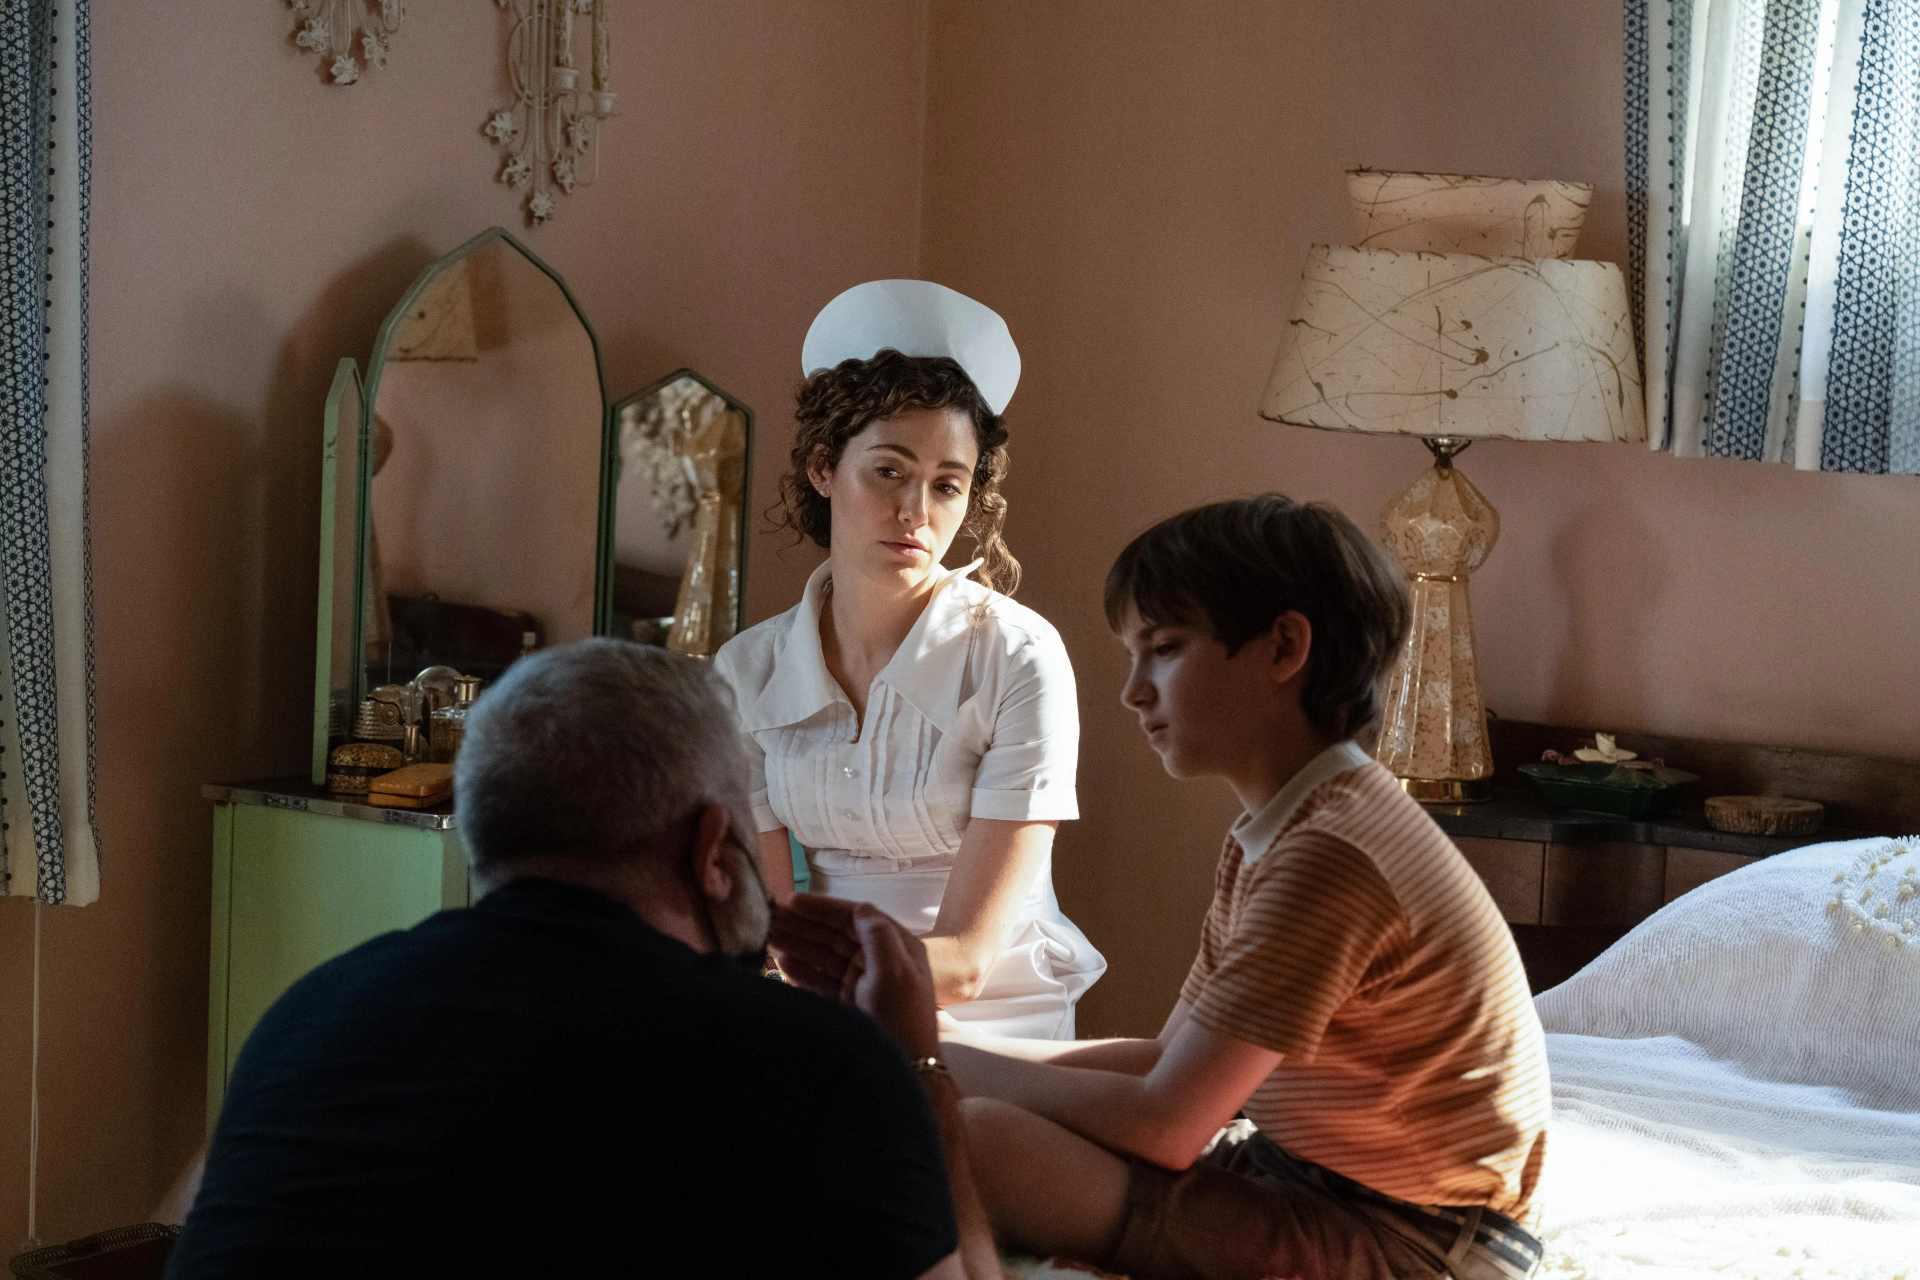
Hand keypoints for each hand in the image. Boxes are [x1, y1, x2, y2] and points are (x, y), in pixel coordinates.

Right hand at [772, 894, 940, 1060]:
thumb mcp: (895, 973)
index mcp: (896, 947)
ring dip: (798, 945)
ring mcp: (863, 983)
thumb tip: (860, 907)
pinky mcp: (849, 1004)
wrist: (906, 1070)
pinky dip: (802, 971)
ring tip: (769, 936)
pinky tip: (782, 963)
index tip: (792, 901)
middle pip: (836, 935)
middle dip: (804, 925)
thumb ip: (877, 936)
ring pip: (825, 956)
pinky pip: (822, 980)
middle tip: (771, 918)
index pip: (855, 917)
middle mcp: (879, 960)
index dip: (824, 908)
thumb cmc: (902, 1018)